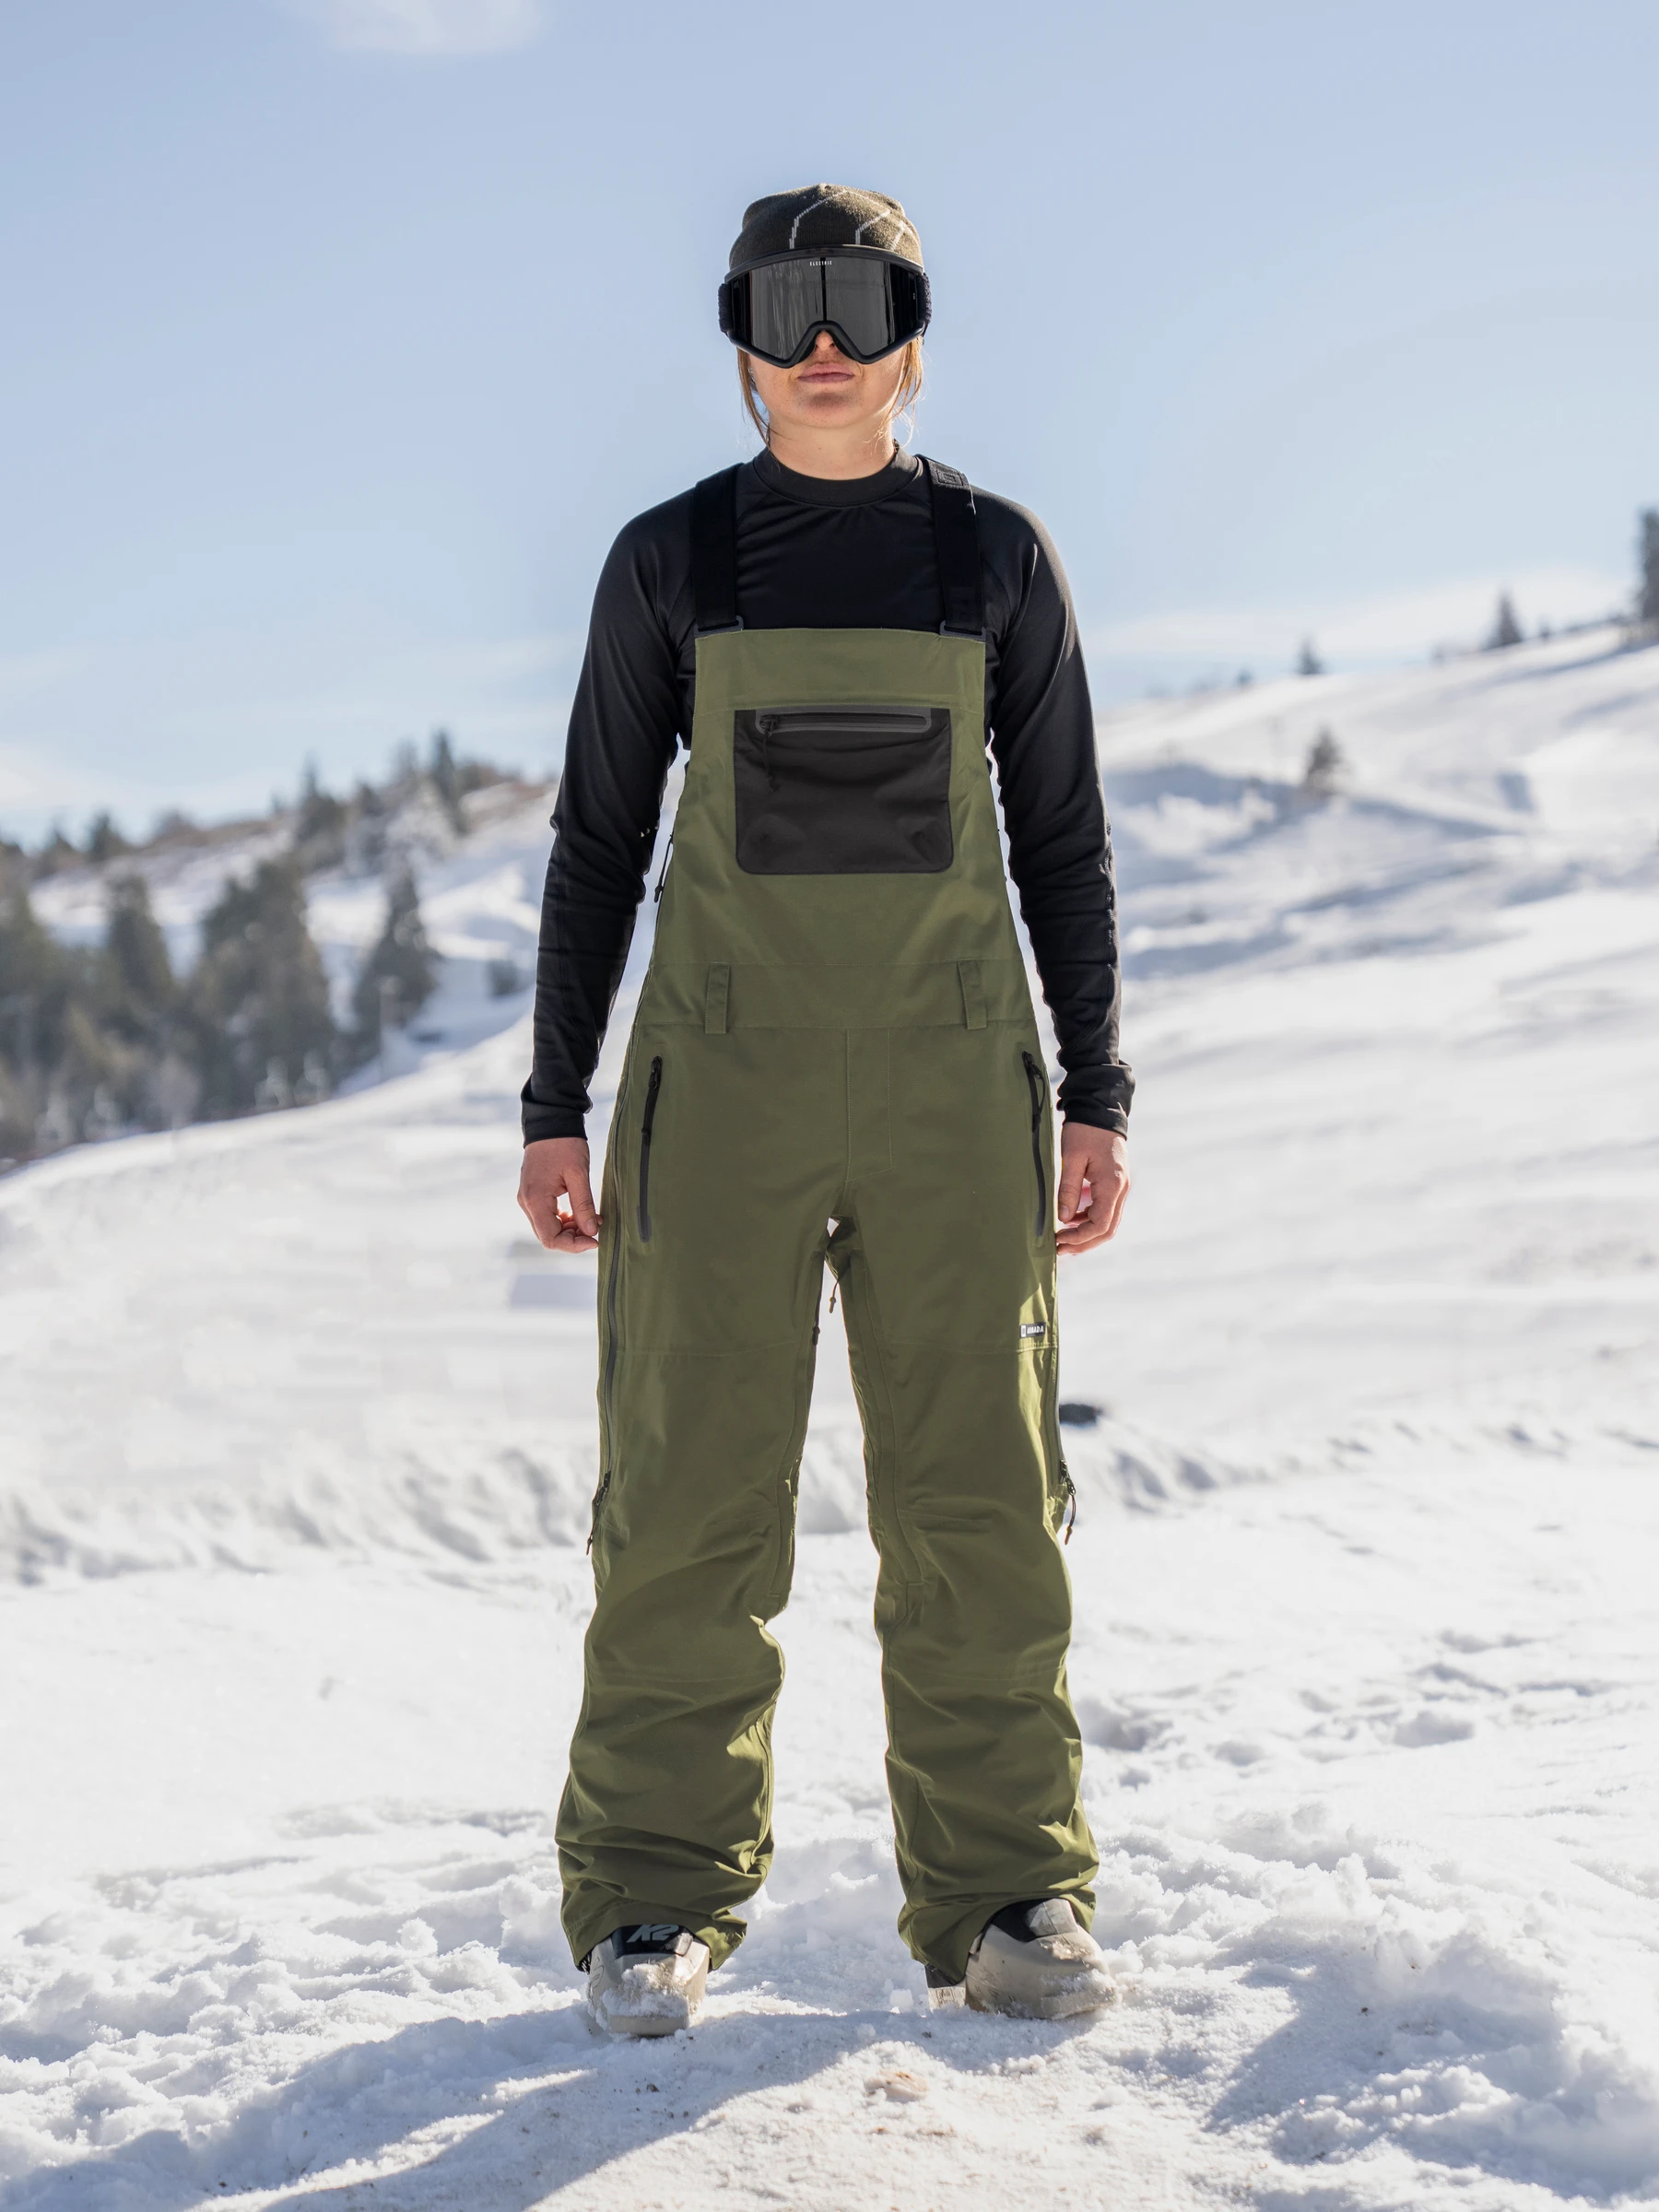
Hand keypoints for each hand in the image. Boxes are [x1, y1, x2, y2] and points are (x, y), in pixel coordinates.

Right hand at [518, 1137, 600, 1254]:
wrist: (550, 1122)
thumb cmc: (564, 1144)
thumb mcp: (578, 1175)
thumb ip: (584, 1205)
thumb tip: (592, 1232)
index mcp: (535, 1200)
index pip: (550, 1239)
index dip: (574, 1245)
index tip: (595, 1240)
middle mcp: (527, 1203)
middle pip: (548, 1236)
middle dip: (574, 1238)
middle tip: (597, 1229)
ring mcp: (528, 1198)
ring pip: (548, 1228)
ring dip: (571, 1230)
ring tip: (592, 1219)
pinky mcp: (534, 1194)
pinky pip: (548, 1216)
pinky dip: (565, 1220)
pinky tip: (581, 1213)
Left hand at [1055, 1123, 1129, 1255]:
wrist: (1100, 1110)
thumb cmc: (1085, 1130)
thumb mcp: (1072, 1158)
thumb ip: (1068, 1189)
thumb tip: (1064, 1219)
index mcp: (1112, 1185)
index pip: (1100, 1225)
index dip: (1079, 1238)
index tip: (1058, 1239)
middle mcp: (1121, 1190)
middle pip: (1107, 1230)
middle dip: (1084, 1243)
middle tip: (1059, 1249)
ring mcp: (1120, 1188)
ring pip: (1108, 1223)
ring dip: (1087, 1235)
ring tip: (1062, 1239)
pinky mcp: (1114, 1185)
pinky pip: (1105, 1211)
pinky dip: (1089, 1221)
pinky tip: (1071, 1220)